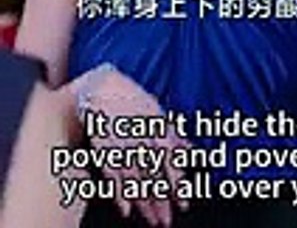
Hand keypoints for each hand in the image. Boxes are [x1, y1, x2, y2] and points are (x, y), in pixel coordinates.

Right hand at [86, 68, 188, 226]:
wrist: (100, 86)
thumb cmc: (131, 97)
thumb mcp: (156, 111)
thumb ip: (173, 133)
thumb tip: (191, 149)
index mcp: (155, 129)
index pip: (169, 164)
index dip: (177, 186)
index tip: (184, 205)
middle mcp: (139, 140)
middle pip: (152, 176)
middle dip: (161, 202)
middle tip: (166, 223)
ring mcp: (119, 146)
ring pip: (134, 181)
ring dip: (144, 204)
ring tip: (152, 222)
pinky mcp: (102, 150)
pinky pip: (111, 176)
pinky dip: (118, 194)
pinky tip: (125, 211)